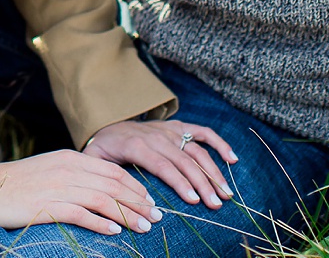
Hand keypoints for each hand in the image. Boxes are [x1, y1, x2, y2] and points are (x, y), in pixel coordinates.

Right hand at [0, 151, 161, 235]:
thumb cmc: (18, 182)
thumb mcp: (50, 169)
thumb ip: (74, 174)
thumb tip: (100, 188)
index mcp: (70, 158)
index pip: (112, 169)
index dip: (134, 185)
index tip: (149, 200)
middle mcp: (68, 169)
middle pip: (114, 185)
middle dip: (139, 201)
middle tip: (156, 216)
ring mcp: (59, 187)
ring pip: (104, 199)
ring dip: (128, 215)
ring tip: (144, 227)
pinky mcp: (48, 205)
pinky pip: (81, 214)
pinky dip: (101, 222)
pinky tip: (115, 231)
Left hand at [83, 119, 237, 209]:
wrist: (106, 124)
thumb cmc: (103, 149)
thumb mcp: (96, 162)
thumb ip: (104, 176)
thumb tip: (115, 200)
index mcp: (137, 146)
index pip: (163, 166)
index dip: (180, 183)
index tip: (194, 200)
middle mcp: (157, 136)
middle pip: (184, 161)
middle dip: (202, 184)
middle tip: (216, 204)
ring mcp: (169, 130)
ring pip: (197, 150)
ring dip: (213, 172)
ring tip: (225, 194)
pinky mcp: (178, 127)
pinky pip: (202, 132)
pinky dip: (219, 143)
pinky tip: (232, 159)